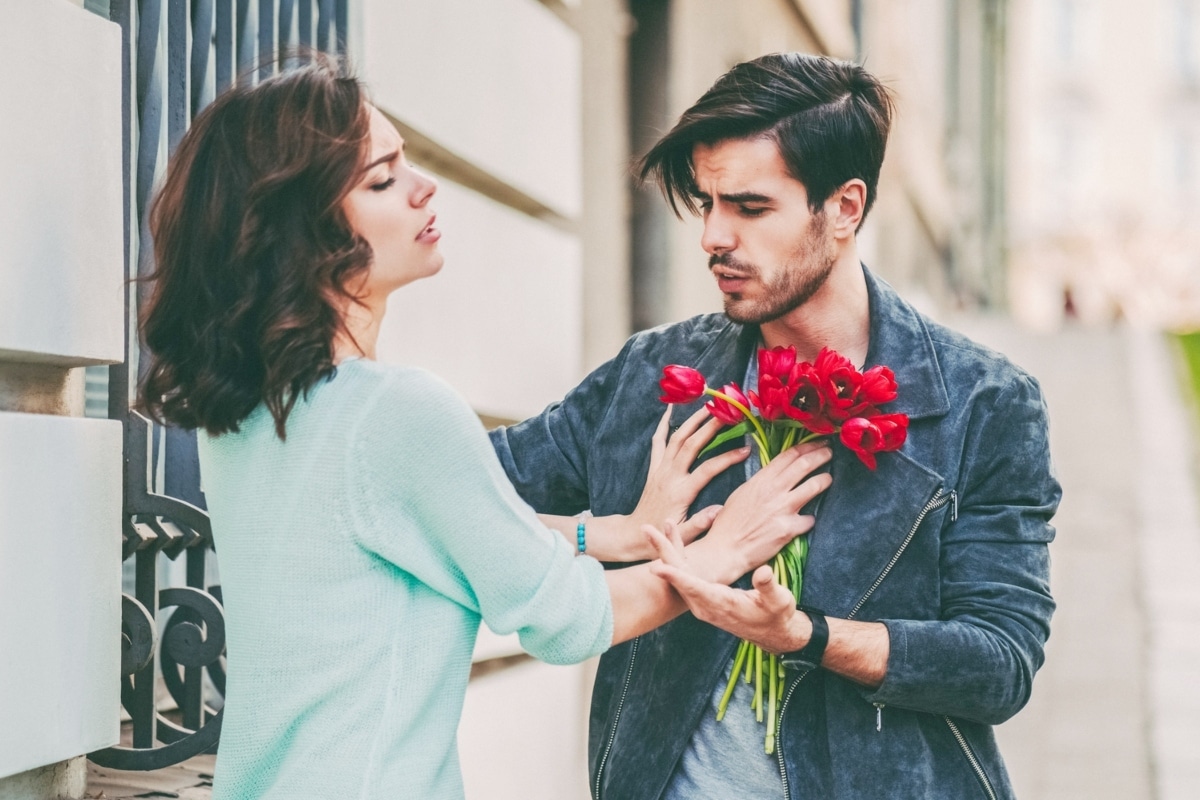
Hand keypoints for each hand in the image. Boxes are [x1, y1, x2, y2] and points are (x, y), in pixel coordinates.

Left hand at [618, 405, 750, 559]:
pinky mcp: (654, 468)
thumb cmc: (663, 536)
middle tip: (727, 412)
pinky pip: (658, 441)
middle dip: (709, 427)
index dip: (727, 458)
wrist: (633, 534)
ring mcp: (660, 469)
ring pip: (676, 438)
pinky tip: (671, 410)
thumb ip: (701, 522)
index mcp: (681, 491)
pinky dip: (663, 424)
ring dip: (691, 420)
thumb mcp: (684, 535)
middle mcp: (670, 475)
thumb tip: (720, 510)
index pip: (708, 469)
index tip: (746, 450)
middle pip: (691, 445)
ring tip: (707, 405)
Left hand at [646, 522, 809, 653]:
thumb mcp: (779, 601)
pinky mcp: (702, 598)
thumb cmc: (777, 615)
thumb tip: (763, 572)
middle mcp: (705, 605)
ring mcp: (701, 603)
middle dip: (663, 552)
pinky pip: (684, 576)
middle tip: (646, 529)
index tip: (657, 566)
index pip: (693, 587)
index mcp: (721, 603)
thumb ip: (768, 586)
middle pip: (678, 577)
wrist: (773, 633)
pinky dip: (677, 557)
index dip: (675, 576)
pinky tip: (672, 541)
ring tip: (657, 528)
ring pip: (678, 575)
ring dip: (667, 551)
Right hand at [685, 441, 831, 583]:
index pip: (789, 455)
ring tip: (828, 478)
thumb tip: (774, 473)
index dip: (806, 446)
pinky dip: (810, 519)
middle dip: (821, 455)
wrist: (726, 548)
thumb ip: (761, 481)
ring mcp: (783, 509)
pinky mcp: (789, 529)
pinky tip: (809, 520)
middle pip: (804, 465)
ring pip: (813, 486)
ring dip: (825, 479)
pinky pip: (809, 520)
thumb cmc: (729, 521)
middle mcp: (774, 490)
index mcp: (762, 479)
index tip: (817, 442)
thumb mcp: (742, 493)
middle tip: (830, 452)